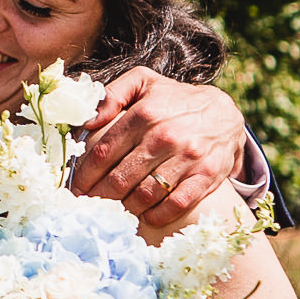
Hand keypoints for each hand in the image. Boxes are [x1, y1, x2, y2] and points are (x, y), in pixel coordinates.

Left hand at [75, 69, 246, 225]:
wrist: (225, 113)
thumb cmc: (174, 100)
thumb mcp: (143, 82)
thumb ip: (111, 94)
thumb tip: (88, 120)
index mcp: (145, 113)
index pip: (103, 153)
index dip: (84, 175)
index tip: (75, 188)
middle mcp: (165, 136)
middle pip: (120, 179)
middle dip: (99, 197)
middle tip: (89, 205)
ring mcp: (188, 158)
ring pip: (144, 195)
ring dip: (124, 208)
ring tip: (113, 211)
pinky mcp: (207, 175)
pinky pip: (176, 204)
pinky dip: (156, 216)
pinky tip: (144, 216)